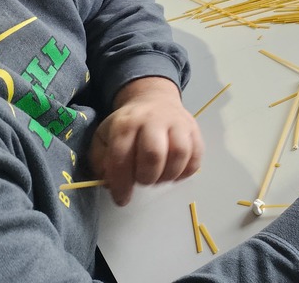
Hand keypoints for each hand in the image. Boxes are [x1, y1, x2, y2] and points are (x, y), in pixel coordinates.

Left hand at [90, 77, 202, 206]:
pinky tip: (174, 172)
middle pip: (154, 154)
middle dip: (147, 177)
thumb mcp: (104, 137)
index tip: (122, 199)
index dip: (121, 184)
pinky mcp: (194, 129)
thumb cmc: (127, 125)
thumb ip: (101, 161)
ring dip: (168, 175)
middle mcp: (153, 120)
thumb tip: (111, 183)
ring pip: (180, 153)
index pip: (122, 158)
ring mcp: (177, 123)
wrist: (154, 99)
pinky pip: (196, 155)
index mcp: (126, 124)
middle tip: (143, 181)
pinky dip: (186, 171)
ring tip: (159, 177)